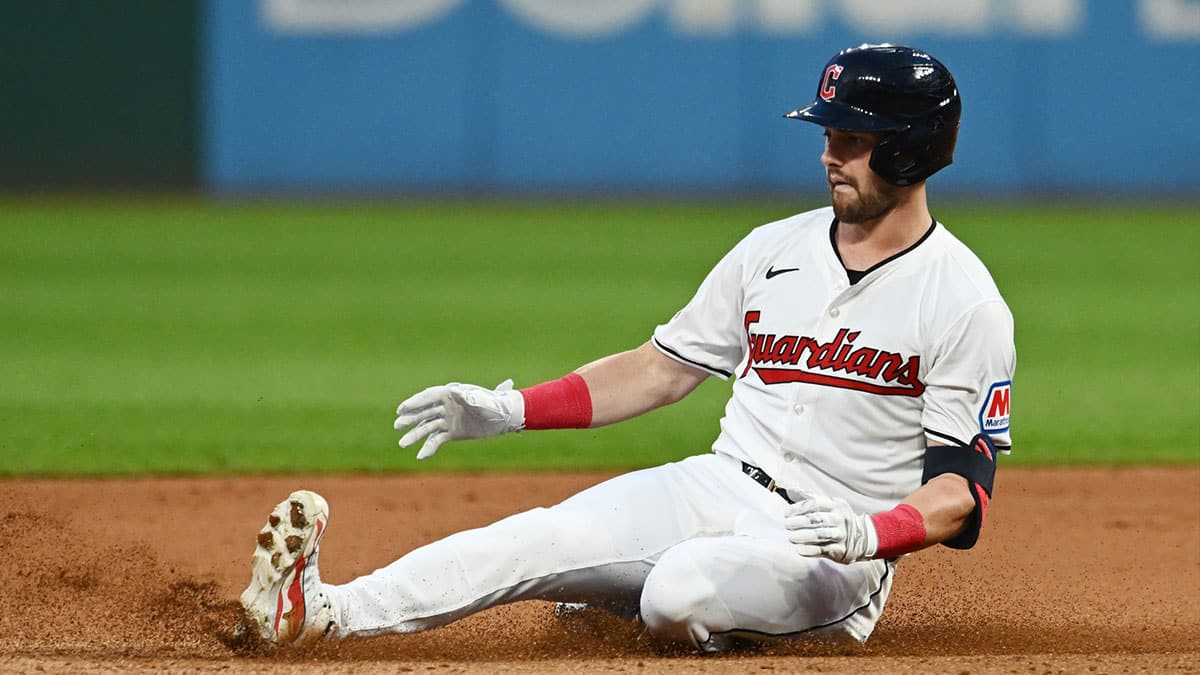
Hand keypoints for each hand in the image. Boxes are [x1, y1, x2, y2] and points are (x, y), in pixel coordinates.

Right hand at [394, 380, 524, 459]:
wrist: (506, 417)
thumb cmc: (494, 404)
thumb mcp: (480, 400)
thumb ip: (466, 397)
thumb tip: (453, 391)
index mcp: (450, 394)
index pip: (428, 397)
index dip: (414, 403)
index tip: (401, 410)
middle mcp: (447, 406)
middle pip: (424, 412)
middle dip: (410, 419)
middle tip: (397, 425)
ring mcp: (449, 419)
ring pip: (427, 427)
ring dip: (415, 435)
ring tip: (402, 443)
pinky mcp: (453, 432)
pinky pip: (437, 440)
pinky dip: (429, 448)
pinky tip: (421, 456)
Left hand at [784, 495, 877, 563]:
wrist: (862, 538)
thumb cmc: (837, 519)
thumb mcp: (828, 505)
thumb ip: (809, 498)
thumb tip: (790, 490)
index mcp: (836, 505)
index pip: (815, 504)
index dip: (799, 508)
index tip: (786, 513)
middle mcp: (840, 519)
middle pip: (818, 519)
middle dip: (800, 522)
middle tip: (787, 525)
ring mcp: (841, 535)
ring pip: (821, 535)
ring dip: (804, 536)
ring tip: (791, 537)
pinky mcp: (840, 550)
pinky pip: (824, 550)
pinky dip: (810, 550)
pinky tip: (800, 550)